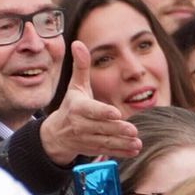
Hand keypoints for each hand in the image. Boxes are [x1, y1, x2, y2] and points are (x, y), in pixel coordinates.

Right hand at [40, 39, 142, 164]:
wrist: (57, 135)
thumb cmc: (71, 106)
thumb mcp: (75, 86)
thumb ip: (80, 66)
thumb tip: (77, 43)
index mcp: (77, 107)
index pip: (91, 110)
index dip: (103, 112)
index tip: (116, 113)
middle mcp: (80, 125)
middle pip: (101, 127)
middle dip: (117, 130)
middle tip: (133, 130)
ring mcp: (86, 139)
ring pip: (105, 142)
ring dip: (122, 143)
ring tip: (137, 142)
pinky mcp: (92, 149)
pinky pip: (107, 151)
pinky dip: (121, 152)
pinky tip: (134, 150)